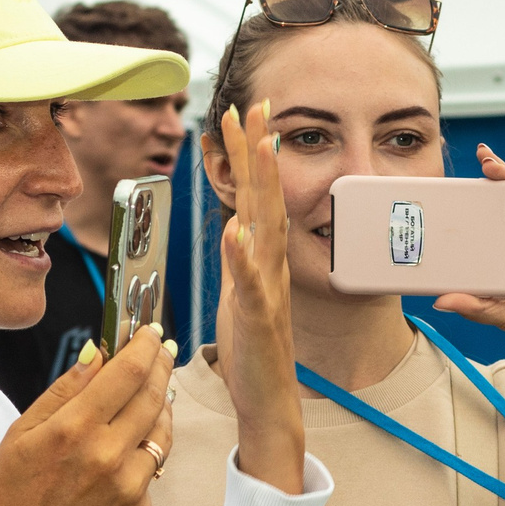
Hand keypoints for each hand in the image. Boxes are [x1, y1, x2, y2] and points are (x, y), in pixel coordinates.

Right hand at [0, 327, 174, 505]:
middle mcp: (109, 458)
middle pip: (153, 397)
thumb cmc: (8, 491)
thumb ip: (65, 388)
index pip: (128, 373)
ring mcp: (129, 490)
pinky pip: (151, 473)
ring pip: (162, 435)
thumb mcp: (23, 430)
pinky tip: (124, 452)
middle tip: (162, 351)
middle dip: (160, 367)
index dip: (145, 346)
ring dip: (160, 408)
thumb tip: (98, 352)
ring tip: (150, 394)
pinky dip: (142, 456)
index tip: (152, 332)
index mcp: (76, 430)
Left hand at [210, 102, 306, 492]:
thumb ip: (239, 258)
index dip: (248, 153)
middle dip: (259, 150)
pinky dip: (243, 257)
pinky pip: (251, 283)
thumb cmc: (253, 350)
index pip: (253, 195)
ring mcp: (268, 289)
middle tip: (254, 106)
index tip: (241, 112)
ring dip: (263, 187)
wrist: (268, 398)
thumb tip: (234, 224)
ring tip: (261, 149)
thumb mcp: (240, 292)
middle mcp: (270, 265)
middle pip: (265, 197)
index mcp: (261, 257)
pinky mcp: (259, 318)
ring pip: (266, 229)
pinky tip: (235, 231)